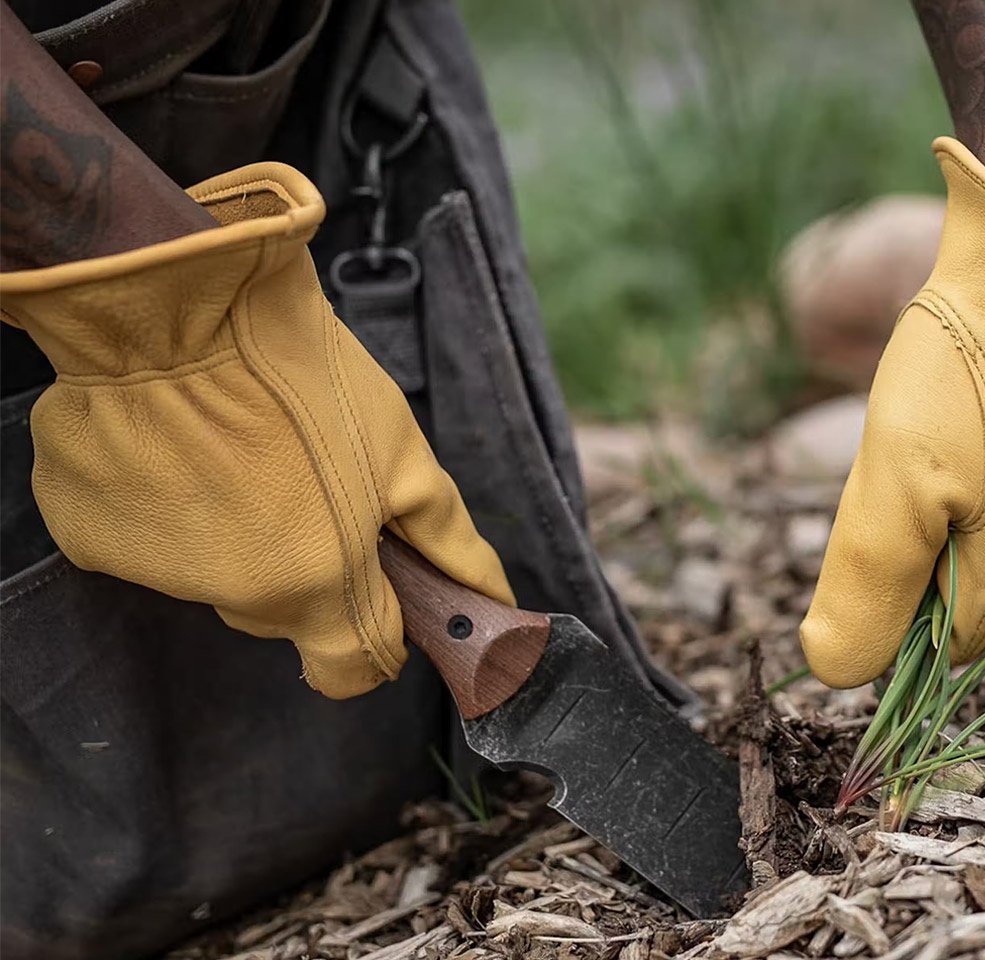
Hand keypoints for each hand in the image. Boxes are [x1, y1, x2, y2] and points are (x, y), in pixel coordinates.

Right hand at [0, 162, 513, 698]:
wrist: (176, 304)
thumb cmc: (305, 378)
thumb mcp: (401, 454)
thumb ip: (445, 540)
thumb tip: (492, 598)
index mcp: (318, 587)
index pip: (350, 670)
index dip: (371, 634)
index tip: (373, 589)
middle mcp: (236, 599)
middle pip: (283, 614)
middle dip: (304, 567)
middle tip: (303, 484)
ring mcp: (155, 572)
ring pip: (215, 574)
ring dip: (233, 531)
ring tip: (236, 449)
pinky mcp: (88, 537)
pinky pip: (145, 540)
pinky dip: (163, 507)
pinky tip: (173, 446)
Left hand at [800, 138, 984, 687]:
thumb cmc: (959, 375)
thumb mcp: (893, 487)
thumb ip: (868, 585)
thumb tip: (836, 670)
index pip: (947, 643)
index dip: (893, 625)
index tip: (857, 565)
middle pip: (965, 589)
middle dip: (913, 559)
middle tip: (885, 485)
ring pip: (984, 536)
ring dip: (939, 514)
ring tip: (920, 445)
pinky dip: (968, 474)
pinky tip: (953, 423)